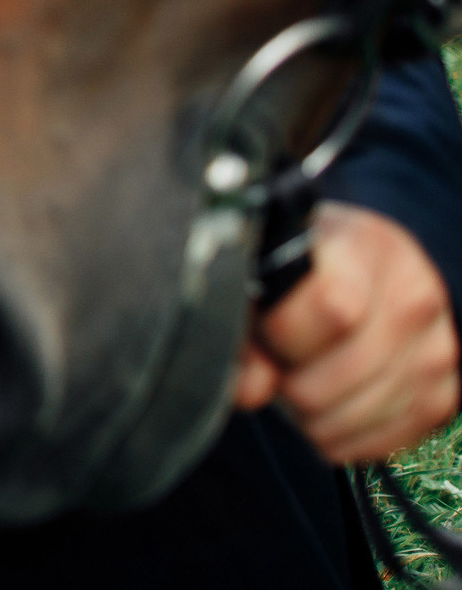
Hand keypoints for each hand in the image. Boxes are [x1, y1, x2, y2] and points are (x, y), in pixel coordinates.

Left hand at [237, 201, 457, 461]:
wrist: (352, 277)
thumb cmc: (296, 278)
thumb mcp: (258, 283)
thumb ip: (243, 333)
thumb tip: (248, 390)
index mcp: (366, 247)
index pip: (335, 307)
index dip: (286, 334)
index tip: (267, 334)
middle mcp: (415, 293)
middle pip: (351, 369)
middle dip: (298, 384)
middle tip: (281, 369)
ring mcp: (437, 345)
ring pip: (369, 412)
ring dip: (319, 416)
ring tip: (300, 389)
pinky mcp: (445, 391)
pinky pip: (390, 439)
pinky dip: (346, 437)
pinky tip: (325, 414)